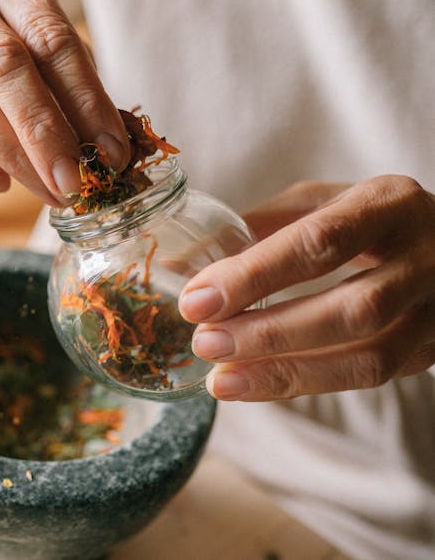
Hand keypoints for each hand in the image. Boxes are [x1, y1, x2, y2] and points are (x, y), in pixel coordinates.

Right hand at [0, 0, 128, 206]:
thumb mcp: (57, 36)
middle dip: (44, 133)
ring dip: (14, 158)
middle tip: (75, 180)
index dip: (85, 99)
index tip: (111, 150)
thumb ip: (82, 83)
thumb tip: (112, 150)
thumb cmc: (27, 32)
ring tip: (52, 191)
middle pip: (1, 67)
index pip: (50, 38)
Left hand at [178, 177, 434, 400]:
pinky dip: (308, 384)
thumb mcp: (320, 203)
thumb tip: (178, 266)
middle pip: (351, 310)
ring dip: (286, 373)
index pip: (319, 243)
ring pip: (368, 358)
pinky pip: (371, 379)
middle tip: (205, 343)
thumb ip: (258, 228)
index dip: (254, 275)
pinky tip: (258, 384)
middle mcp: (427, 256)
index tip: (196, 300)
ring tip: (221, 380)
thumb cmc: (365, 218)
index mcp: (388, 203)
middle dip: (268, 333)